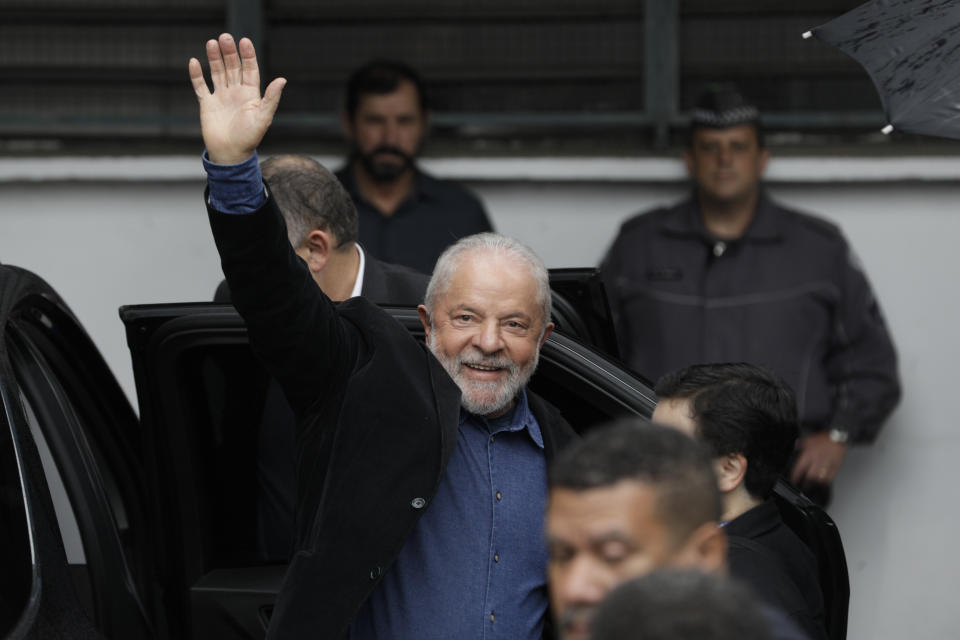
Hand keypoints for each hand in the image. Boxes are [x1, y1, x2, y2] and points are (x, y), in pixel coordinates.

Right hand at [188, 33, 285, 164]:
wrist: (230, 154)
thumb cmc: (249, 138)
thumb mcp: (263, 117)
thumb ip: (271, 98)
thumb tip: (282, 80)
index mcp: (251, 94)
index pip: (250, 69)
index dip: (248, 55)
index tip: (244, 41)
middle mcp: (236, 93)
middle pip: (233, 67)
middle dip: (229, 52)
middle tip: (225, 37)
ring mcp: (221, 97)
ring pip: (217, 72)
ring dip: (214, 58)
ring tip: (212, 43)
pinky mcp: (207, 104)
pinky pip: (200, 86)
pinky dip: (196, 75)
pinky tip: (194, 62)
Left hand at [790, 431, 847, 485]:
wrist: (837, 436)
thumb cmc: (823, 438)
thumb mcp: (808, 439)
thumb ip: (800, 444)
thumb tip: (796, 447)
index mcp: (809, 454)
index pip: (800, 468)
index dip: (795, 475)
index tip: (794, 479)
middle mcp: (817, 461)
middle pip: (810, 475)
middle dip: (806, 482)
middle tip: (803, 486)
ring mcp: (827, 464)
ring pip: (820, 477)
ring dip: (816, 482)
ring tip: (813, 485)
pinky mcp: (835, 466)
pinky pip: (831, 476)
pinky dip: (827, 480)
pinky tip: (824, 482)